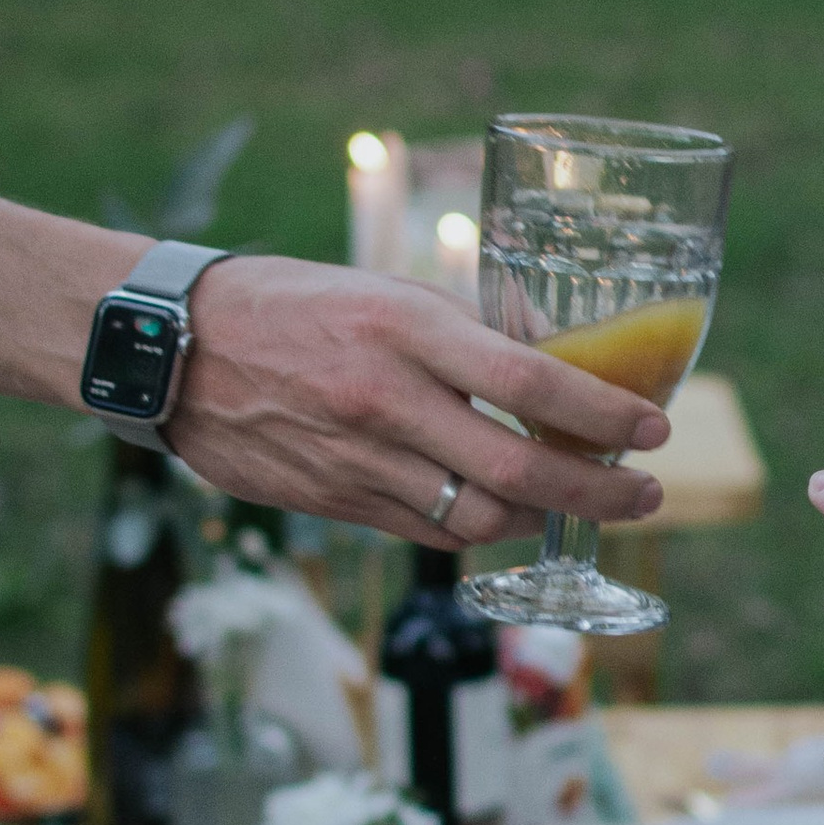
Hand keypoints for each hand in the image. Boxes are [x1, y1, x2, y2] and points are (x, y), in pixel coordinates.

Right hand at [0, 192, 673, 548]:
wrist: (167, 347)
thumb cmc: (288, 303)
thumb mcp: (383, 292)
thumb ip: (464, 335)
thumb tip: (553, 369)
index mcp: (404, 328)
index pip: (532, 384)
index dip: (606, 416)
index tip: (656, 430)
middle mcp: (384, 400)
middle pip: (520, 473)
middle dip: (600, 495)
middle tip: (646, 496)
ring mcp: (355, 459)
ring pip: (478, 517)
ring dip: (543, 520)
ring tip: (580, 503)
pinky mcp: (331, 501)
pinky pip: (427, 531)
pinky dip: (478, 529)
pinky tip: (504, 514)